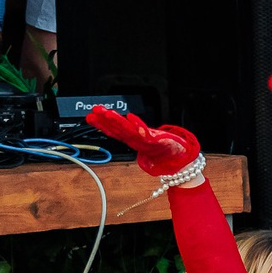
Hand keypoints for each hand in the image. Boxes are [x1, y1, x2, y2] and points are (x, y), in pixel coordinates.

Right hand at [85, 104, 202, 180]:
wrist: (180, 161)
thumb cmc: (164, 149)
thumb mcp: (147, 139)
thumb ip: (136, 132)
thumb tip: (125, 122)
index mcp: (133, 139)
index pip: (114, 130)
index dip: (101, 124)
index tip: (90, 116)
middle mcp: (136, 140)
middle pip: (118, 129)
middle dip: (105, 120)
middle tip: (95, 111)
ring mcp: (145, 141)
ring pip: (128, 130)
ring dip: (117, 121)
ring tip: (107, 113)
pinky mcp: (156, 141)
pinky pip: (146, 133)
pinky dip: (138, 126)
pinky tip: (130, 118)